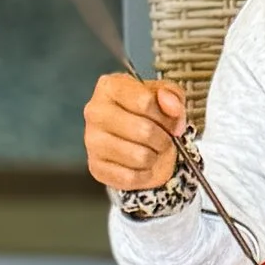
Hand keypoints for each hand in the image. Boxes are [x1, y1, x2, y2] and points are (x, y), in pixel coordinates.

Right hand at [83, 71, 189, 196]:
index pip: (145, 101)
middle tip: (162, 139)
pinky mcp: (96, 167)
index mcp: (109, 86)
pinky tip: (141, 165)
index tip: (169, 121)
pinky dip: (144, 175)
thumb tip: (172, 106)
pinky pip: (131, 177)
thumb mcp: (166, 97)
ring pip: (140, 156)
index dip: (166, 116)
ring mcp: (92, 140)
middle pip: (144, 130)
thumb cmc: (148, 115)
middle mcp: (95, 111)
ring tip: (151, 151)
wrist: (136, 142)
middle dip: (162, 139)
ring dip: (154, 157)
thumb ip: (172, 95)